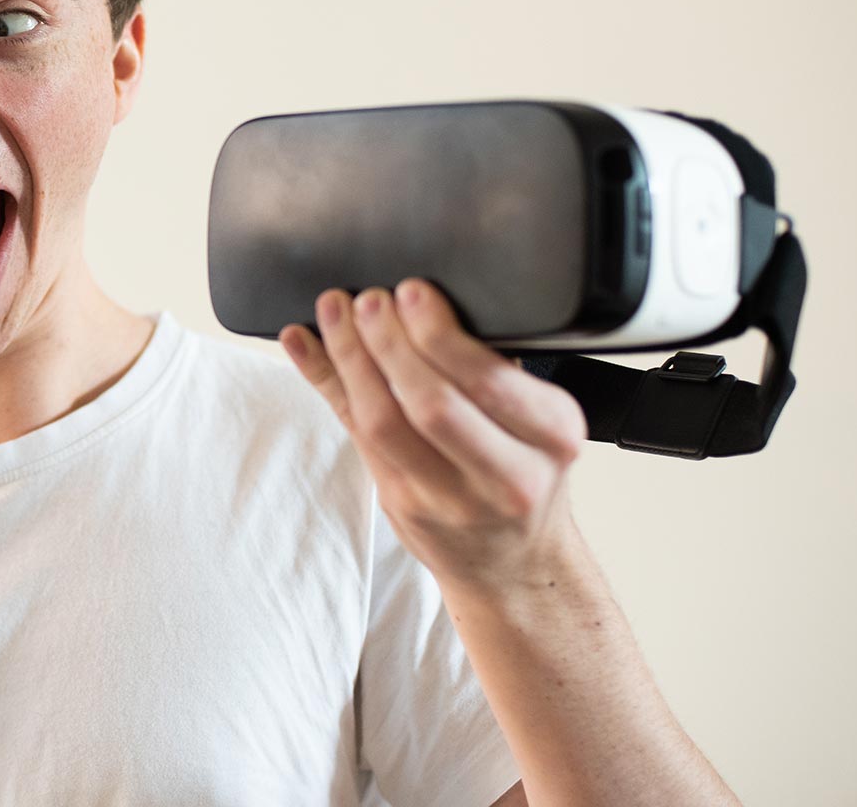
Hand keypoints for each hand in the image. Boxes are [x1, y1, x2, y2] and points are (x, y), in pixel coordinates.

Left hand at [278, 277, 588, 594]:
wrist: (514, 564)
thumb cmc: (523, 471)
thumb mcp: (534, 420)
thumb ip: (489, 365)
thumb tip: (421, 296)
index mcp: (551, 438)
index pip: (489, 381)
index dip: (441, 335)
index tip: (411, 293)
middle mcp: (506, 476)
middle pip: (431, 403)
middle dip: (389, 342)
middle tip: (368, 300)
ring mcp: (450, 499)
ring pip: (384, 421)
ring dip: (350, 357)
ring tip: (335, 312)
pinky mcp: (403, 506)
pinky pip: (354, 434)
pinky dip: (325, 380)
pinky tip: (305, 345)